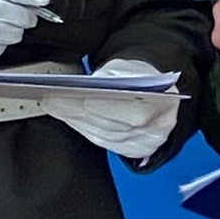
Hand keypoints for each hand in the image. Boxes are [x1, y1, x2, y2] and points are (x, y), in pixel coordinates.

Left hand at [44, 58, 180, 161]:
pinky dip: (83, 129)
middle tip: (54, 100)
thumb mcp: (131, 68)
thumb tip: (89, 84)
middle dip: (80, 112)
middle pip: (114, 125)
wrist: (156, 94)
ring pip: (105, 135)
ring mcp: (146, 143)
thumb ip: (114, 76)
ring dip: (77, 121)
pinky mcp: (133, 150)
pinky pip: (104, 142)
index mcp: (165, 104)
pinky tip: (68, 118)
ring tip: (55, 106)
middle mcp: (158, 128)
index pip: (133, 112)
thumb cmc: (142, 78)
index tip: (78, 98)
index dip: (104, 107)